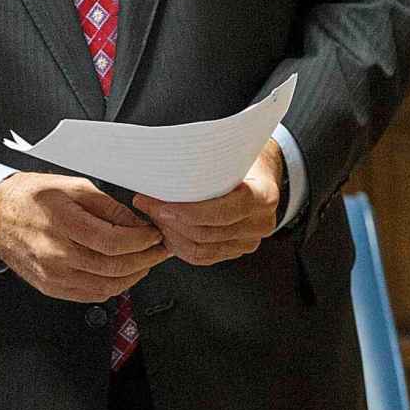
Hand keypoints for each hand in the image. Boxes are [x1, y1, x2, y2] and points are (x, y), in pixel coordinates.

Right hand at [0, 173, 168, 300]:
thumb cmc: (30, 197)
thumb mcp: (72, 187)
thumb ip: (107, 207)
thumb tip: (136, 224)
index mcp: (62, 223)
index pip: (113, 242)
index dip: (141, 241)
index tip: (154, 235)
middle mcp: (55, 253)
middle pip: (113, 267)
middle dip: (145, 260)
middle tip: (158, 250)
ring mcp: (52, 275)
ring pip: (105, 286)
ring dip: (133, 276)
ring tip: (145, 262)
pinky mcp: (51, 287)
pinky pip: (90, 295)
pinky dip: (112, 286)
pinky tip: (121, 274)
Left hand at [132, 139, 283, 266]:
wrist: (262, 172)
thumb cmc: (244, 158)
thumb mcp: (232, 153)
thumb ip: (208, 164)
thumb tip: (164, 166)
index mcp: (263, 196)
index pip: (222, 212)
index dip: (189, 212)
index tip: (161, 206)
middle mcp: (260, 223)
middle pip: (207, 233)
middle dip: (171, 221)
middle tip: (146, 204)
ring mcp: (249, 240)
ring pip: (202, 248)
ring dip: (171, 234)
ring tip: (153, 214)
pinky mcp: (236, 249)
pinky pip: (204, 257)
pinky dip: (180, 245)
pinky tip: (166, 230)